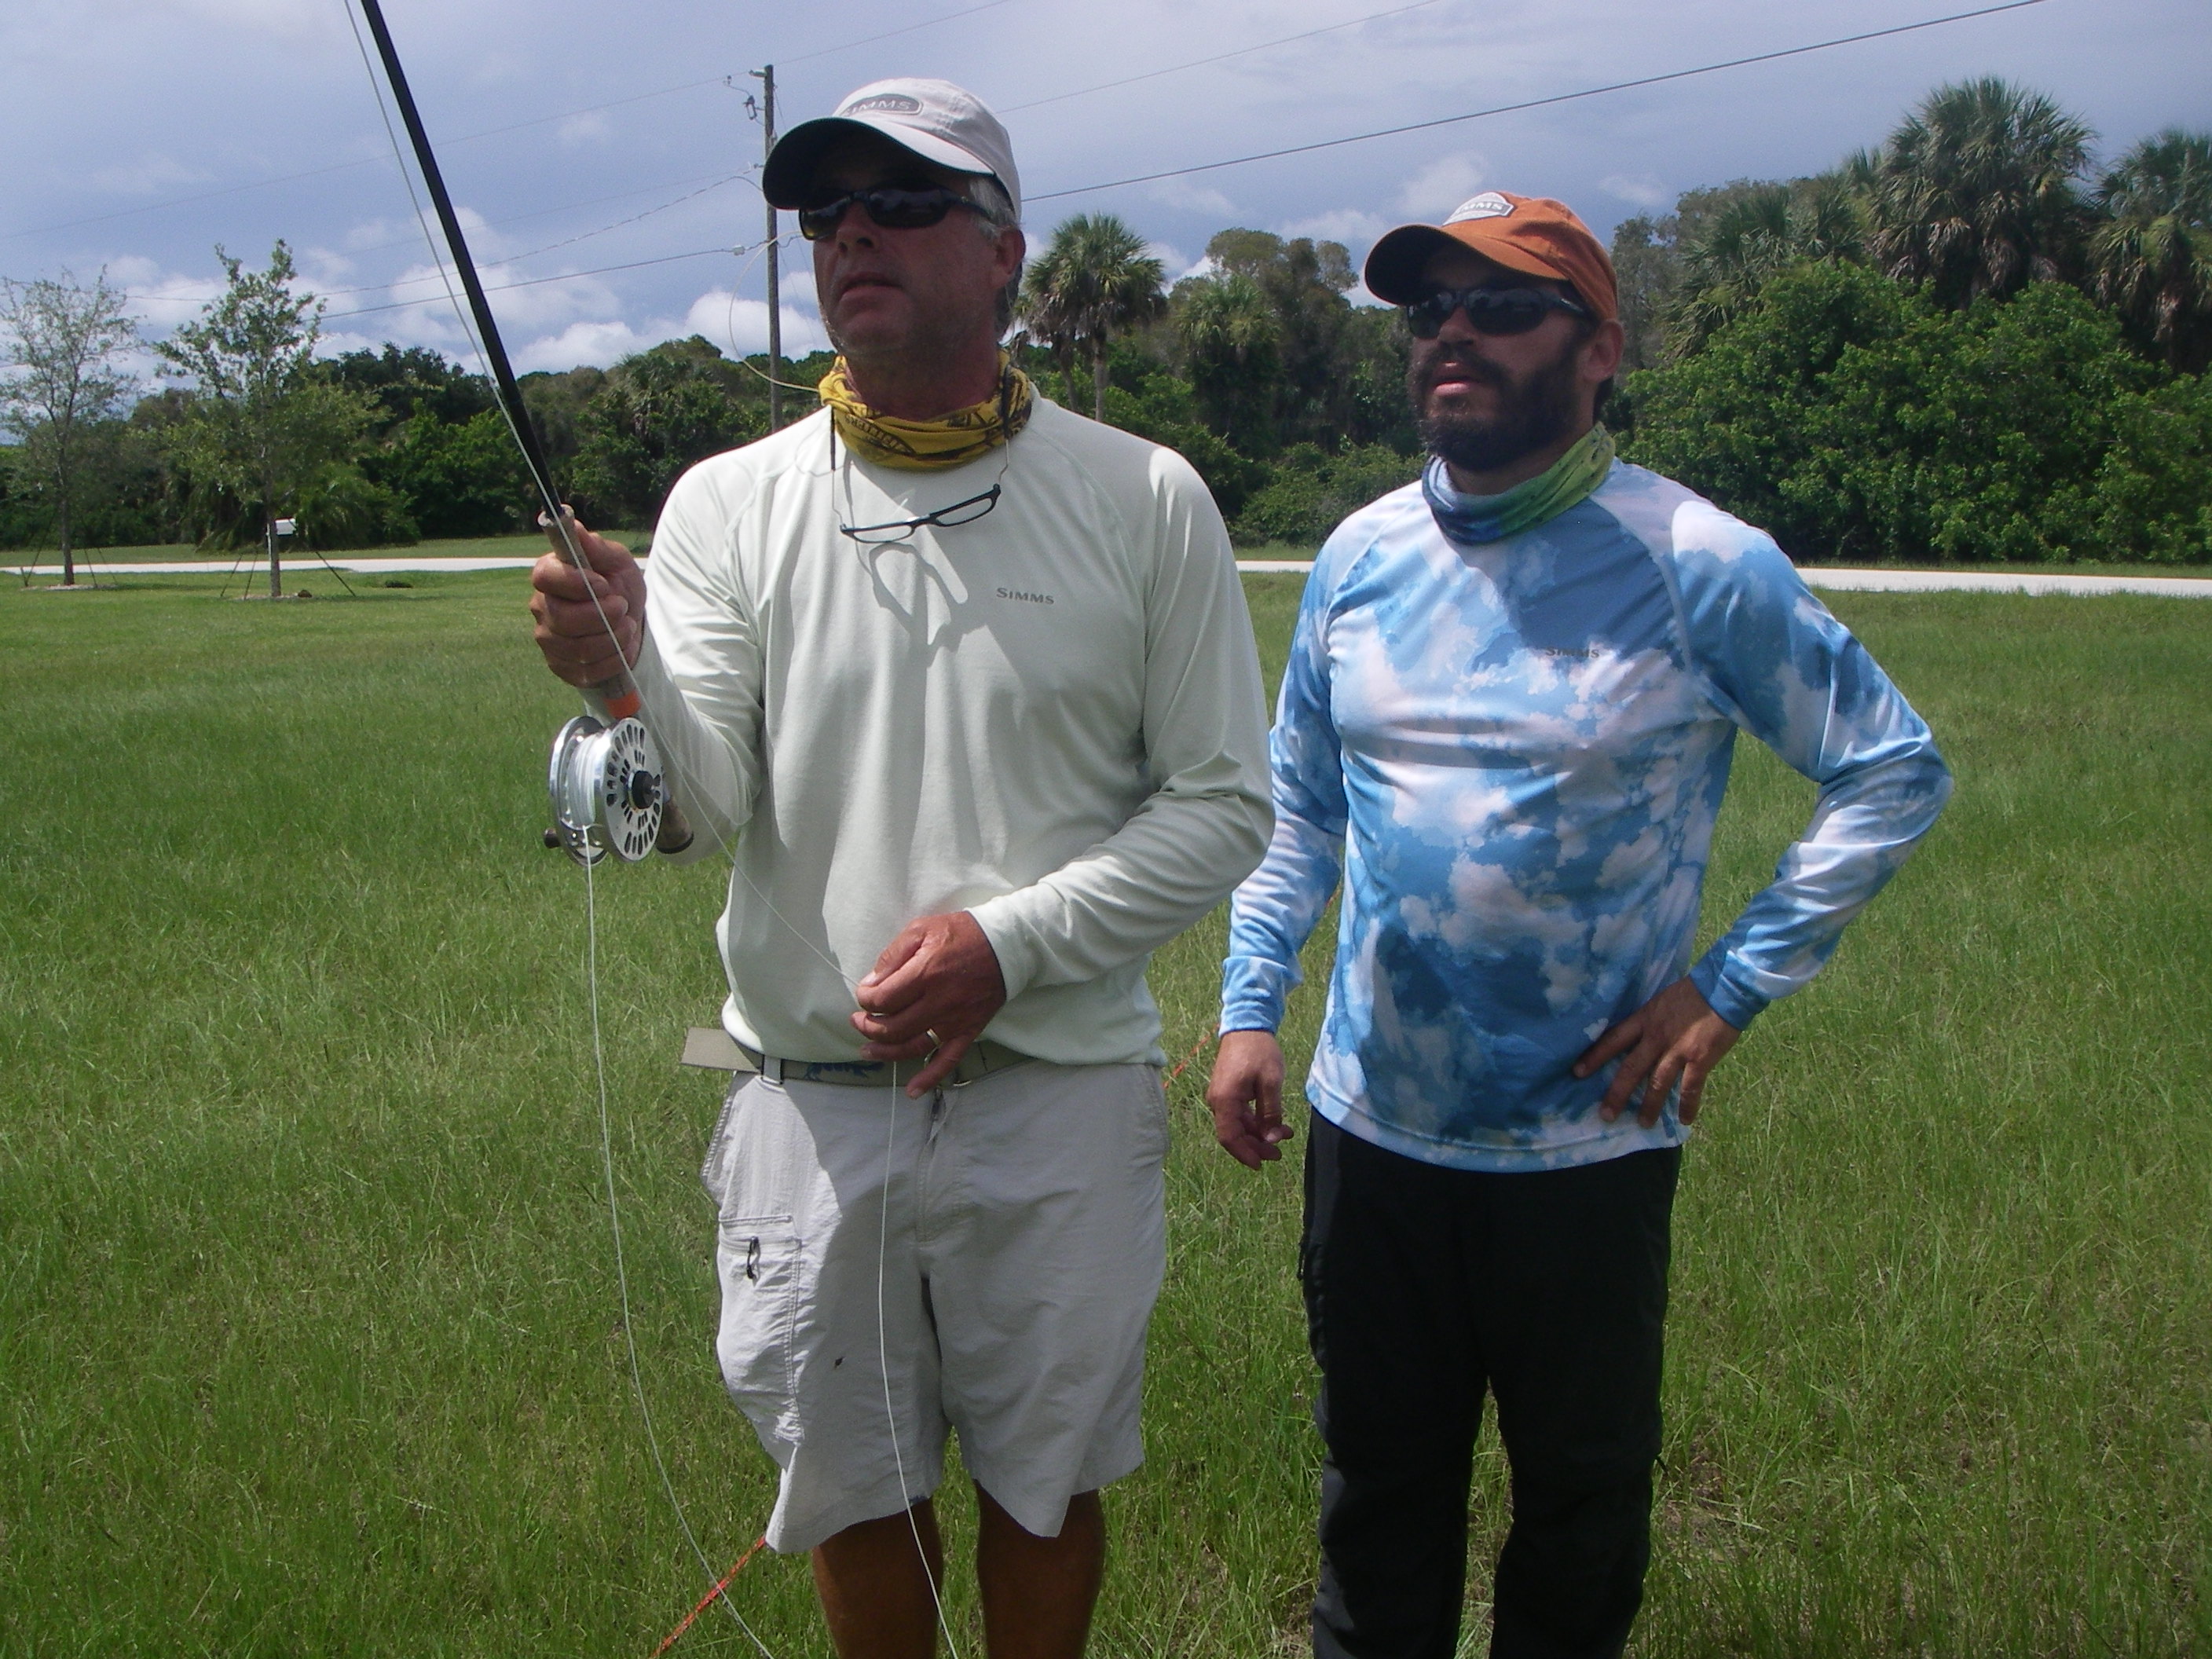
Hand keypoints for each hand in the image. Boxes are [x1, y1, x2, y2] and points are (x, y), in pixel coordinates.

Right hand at [529, 515, 643, 687]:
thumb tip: (574, 525)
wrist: (631, 622)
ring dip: (613, 638)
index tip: (604, 585)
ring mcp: (549, 640)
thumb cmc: (619, 586)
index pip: (544, 577)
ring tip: (627, 626)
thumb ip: (596, 547)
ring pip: (577, 647)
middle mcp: (542, 607)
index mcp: (550, 575)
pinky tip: (621, 646)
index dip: (575, 583)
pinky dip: (613, 659)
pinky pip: (586, 671)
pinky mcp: (561, 666)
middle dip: (601, 616)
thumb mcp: (617, 561)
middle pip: (561, 618)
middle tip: (622, 607)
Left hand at [850, 912, 1008, 1096]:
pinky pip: (948, 1060)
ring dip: (885, 1052)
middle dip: (868, 1026)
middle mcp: (938, 1002)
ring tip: (867, 1049)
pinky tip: (912, 1090)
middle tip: (859, 1020)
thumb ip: (893, 954)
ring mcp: (954, 1021)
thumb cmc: (962, 933)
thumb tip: (871, 982)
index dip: (865, 999)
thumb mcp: (922, 929)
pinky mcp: (968, 1031)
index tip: (864, 993)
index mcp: (925, 973)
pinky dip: (929, 1078)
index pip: (882, 999)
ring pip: (912, 1047)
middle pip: (892, 1027)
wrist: (1007, 945)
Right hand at [1204, 1029, 1293, 1168]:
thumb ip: (1270, 1113)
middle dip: (1257, 1146)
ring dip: (1259, 1134)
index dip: (1245, 1154)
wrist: (1247, 1025)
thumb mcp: (1271, 1082)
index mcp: (1225, 1100)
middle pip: (1234, 1134)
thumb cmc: (1259, 1051)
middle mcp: (1218, 1101)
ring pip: (1239, 1125)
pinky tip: (1275, 1124)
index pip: (1229, 1137)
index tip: (1261, 1164)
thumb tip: (1272, 1139)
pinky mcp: (1229, 1091)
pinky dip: (1257, 1122)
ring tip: (1284, 1135)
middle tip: (1279, 1153)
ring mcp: (1222, 1096)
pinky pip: (1240, 1114)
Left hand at [1573, 977, 1740, 1128]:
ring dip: (1650, 1106)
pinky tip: (1685, 1120)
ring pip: (1658, 1083)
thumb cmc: (1692, 993)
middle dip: (1617, 1094)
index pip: (1613, 1040)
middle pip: (1631, 1069)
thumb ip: (1648, 1021)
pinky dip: (1687, 1106)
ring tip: (1643, 1123)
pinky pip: (1691, 1088)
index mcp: (1644, 1020)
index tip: (1577, 1073)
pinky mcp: (1700, 1059)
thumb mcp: (1660, 1002)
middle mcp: (1656, 1037)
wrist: (1723, 988)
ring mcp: (1678, 1050)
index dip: (1594, 1057)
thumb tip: (1637, 1040)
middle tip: (1605, 1115)